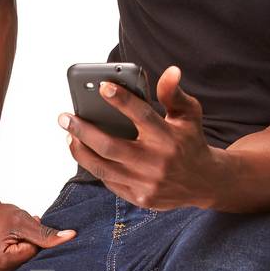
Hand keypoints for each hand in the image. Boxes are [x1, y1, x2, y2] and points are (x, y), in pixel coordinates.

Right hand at [0, 196, 75, 270]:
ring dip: (17, 263)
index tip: (20, 233)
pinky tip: (1, 255)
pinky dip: (9, 270)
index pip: (31, 259)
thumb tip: (72, 236)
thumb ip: (46, 234)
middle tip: (12, 239)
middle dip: (25, 256)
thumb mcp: (22, 221)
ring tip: (4, 245)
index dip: (31, 243)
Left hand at [57, 65, 220, 209]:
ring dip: (80, 150)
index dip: (121, 99)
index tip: (101, 86)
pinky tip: (85, 152)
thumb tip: (171, 71)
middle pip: (109, 146)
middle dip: (82, 130)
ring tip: (69, 135)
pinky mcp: (141, 198)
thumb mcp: (189, 114)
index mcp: (169, 137)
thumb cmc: (191, 141)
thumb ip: (174, 94)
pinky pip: (109, 181)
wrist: (204, 183)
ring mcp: (147, 183)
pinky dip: (95, 166)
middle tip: (65, 117)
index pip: (141, 115)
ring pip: (102, 167)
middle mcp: (157, 162)